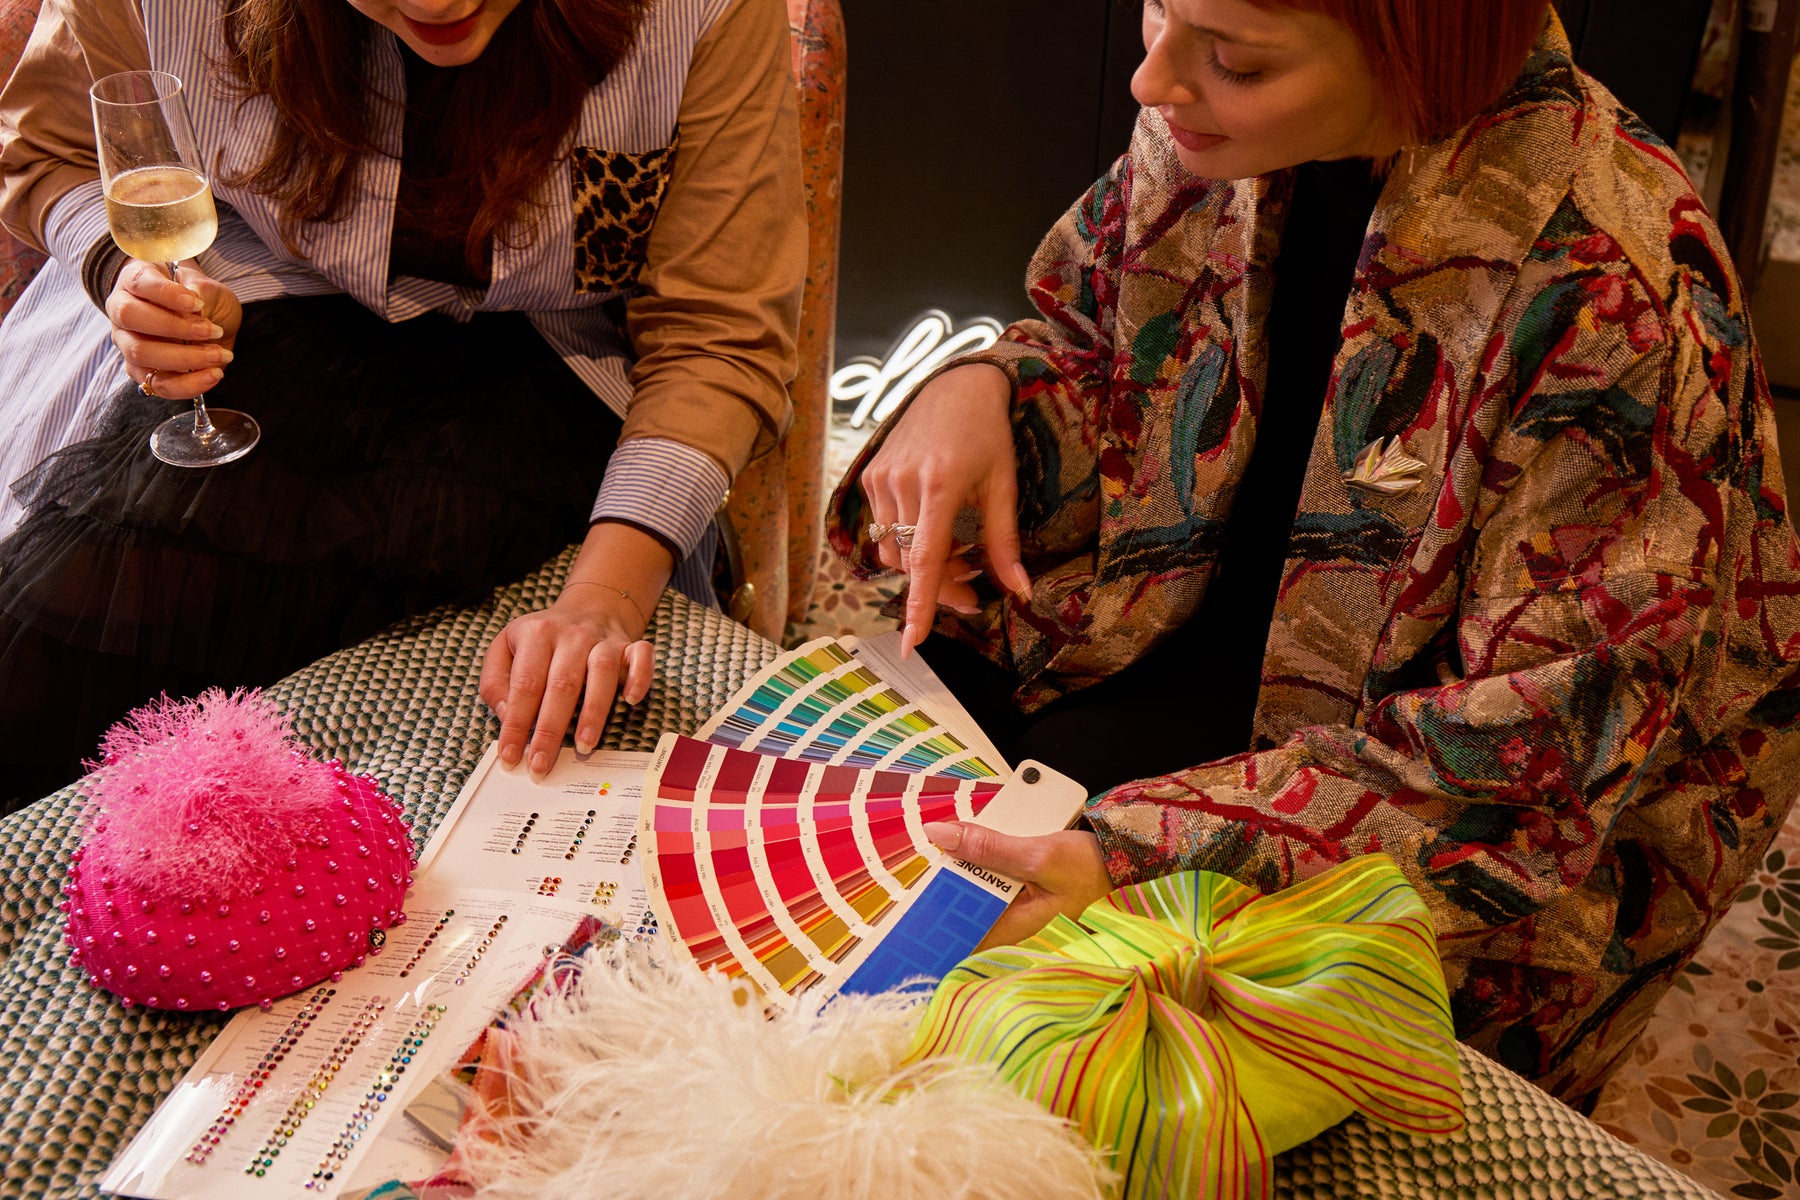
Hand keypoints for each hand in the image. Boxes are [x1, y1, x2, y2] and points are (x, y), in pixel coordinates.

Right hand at [106, 259, 240, 400]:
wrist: (206, 319)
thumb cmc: (201, 297)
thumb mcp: (209, 287)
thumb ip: (203, 290)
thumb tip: (195, 296)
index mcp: (134, 280)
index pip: (139, 282)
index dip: (167, 294)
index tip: (198, 303)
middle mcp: (121, 310)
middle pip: (130, 317)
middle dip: (175, 327)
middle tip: (214, 331)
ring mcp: (126, 342)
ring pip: (140, 354)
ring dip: (184, 358)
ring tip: (219, 355)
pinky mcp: (140, 371)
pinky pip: (156, 384)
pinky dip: (187, 384)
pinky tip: (212, 375)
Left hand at [479, 588, 653, 776]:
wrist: (588, 608)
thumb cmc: (543, 640)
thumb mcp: (505, 649)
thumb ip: (496, 683)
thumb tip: (508, 715)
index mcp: (536, 634)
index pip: (525, 685)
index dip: (516, 724)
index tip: (510, 756)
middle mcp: (572, 635)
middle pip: (562, 685)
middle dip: (550, 730)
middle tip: (541, 765)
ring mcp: (604, 639)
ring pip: (602, 673)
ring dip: (593, 712)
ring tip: (584, 746)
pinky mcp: (630, 645)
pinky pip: (642, 658)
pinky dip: (639, 678)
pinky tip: (630, 700)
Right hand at [859, 363, 1031, 654]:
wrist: (955, 386)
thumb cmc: (987, 435)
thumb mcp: (1004, 486)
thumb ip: (1005, 543)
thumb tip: (1021, 593)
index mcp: (942, 485)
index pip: (926, 560)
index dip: (919, 605)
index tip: (912, 641)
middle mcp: (904, 483)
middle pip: (912, 563)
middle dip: (940, 588)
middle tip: (972, 595)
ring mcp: (881, 478)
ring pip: (893, 550)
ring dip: (923, 566)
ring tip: (958, 556)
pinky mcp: (870, 475)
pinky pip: (883, 528)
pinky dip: (907, 542)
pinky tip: (935, 529)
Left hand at [921, 821, 1112, 949]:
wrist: (1120, 851)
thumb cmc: (1088, 866)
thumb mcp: (1038, 855)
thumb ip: (989, 848)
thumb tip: (940, 834)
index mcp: (1013, 926)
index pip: (960, 934)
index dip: (932, 922)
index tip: (905, 908)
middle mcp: (1008, 914)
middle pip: (961, 898)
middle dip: (946, 875)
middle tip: (926, 852)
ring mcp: (1011, 893)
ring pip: (973, 875)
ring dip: (964, 854)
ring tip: (949, 834)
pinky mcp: (1015, 873)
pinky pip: (988, 861)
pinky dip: (982, 845)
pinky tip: (975, 830)